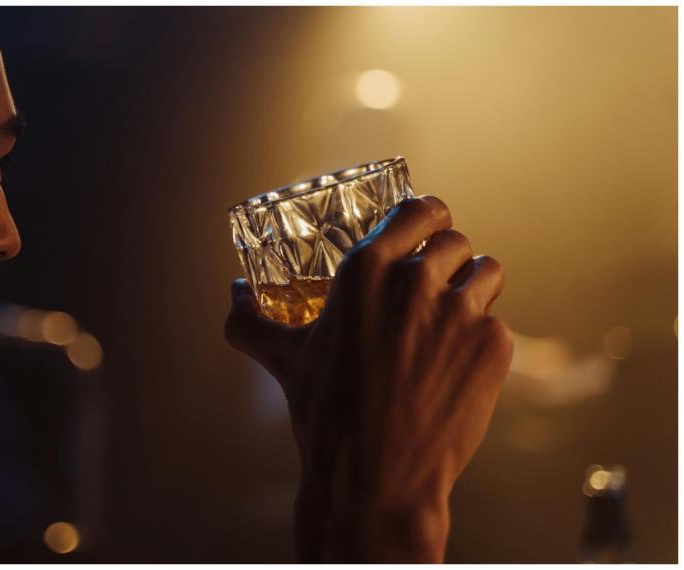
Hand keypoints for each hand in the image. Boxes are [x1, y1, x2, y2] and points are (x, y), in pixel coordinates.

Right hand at [225, 196, 512, 561]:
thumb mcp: (283, 359)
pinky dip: (483, 340)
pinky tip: (457, 368)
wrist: (374, 480)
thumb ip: (250, 320)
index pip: (420, 208)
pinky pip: (498, 322)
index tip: (426, 233)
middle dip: (448, 261)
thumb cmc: (326, 415)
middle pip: (455, 241)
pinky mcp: (492, 345)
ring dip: (474, 290)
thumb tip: (233, 294)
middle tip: (433, 293)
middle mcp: (416, 279)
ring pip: (487, 272)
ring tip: (453, 324)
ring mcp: (460, 311)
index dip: (427, 218)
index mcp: (366, 269)